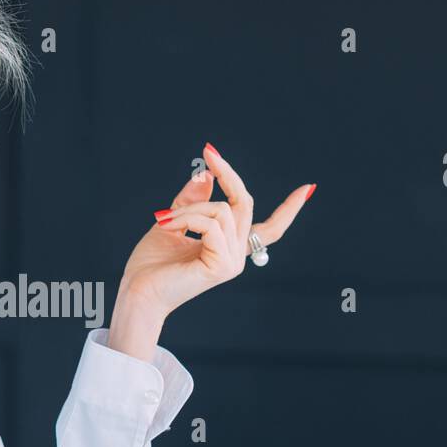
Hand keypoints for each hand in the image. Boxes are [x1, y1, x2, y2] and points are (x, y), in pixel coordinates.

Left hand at [115, 142, 314, 321]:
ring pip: (222, 210)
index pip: (270, 228)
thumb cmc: (151, 265)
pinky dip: (187, 218)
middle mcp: (236, 256)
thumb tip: (206, 174)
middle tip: (209, 152)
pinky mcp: (222, 266)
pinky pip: (211, 224)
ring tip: (164, 219)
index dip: (290, 209)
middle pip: (245, 204)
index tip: (308, 188)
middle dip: (229, 174)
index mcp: (229, 247)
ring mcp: (232, 262)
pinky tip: (167, 226)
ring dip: (190, 207)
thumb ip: (192, 200)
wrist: (138, 293)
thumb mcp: (174, 221)